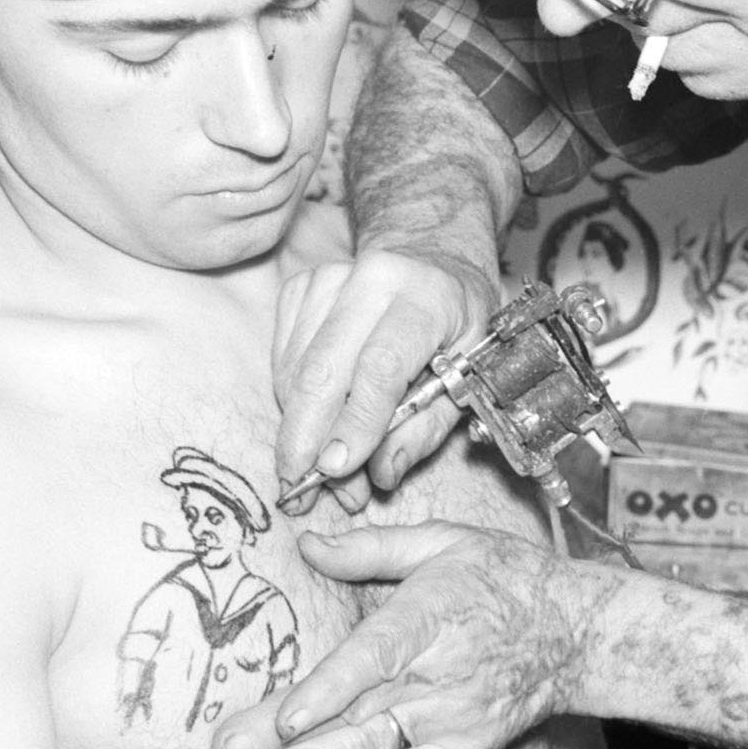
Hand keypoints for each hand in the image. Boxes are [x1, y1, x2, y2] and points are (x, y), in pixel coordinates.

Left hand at [211, 520, 593, 748]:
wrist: (579, 632)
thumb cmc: (504, 576)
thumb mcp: (443, 541)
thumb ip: (370, 548)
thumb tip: (305, 541)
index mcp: (426, 618)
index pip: (373, 659)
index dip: (330, 689)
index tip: (287, 716)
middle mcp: (434, 677)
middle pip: (353, 709)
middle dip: (287, 735)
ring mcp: (447, 721)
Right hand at [271, 250, 498, 500]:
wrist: (429, 255)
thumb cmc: (453, 323)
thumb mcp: (465, 376)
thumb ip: (425, 429)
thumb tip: (380, 474)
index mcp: (427, 297)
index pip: (381, 364)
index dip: (356, 420)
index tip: (336, 469)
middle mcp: (374, 278)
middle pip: (324, 368)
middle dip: (307, 440)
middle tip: (302, 493)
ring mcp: (329, 278)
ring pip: (296, 370)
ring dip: (299, 430)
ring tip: (319, 469)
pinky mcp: (300, 287)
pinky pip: (282, 359)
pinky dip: (291, 400)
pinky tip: (315, 419)